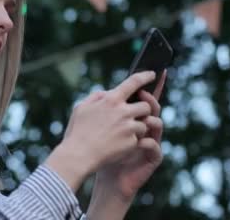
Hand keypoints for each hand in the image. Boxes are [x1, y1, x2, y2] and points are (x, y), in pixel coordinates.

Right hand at [47, 71, 157, 190]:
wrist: (79, 156)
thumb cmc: (77, 131)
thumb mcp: (81, 108)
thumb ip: (97, 97)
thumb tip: (108, 93)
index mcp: (111, 100)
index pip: (134, 82)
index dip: (145, 76)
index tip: (152, 75)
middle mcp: (123, 112)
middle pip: (146, 105)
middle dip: (143, 110)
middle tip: (134, 116)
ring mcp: (129, 128)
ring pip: (145, 124)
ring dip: (137, 128)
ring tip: (122, 134)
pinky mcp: (132, 143)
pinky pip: (139, 140)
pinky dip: (132, 142)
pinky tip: (119, 146)